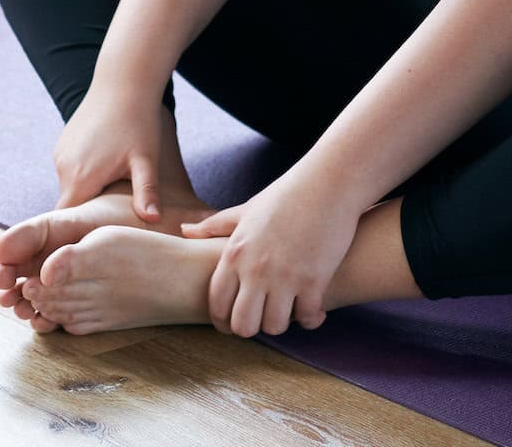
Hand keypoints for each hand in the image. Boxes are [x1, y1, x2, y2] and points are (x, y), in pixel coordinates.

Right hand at [51, 84, 171, 221]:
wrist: (123, 80)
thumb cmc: (138, 121)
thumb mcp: (146, 159)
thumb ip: (146, 192)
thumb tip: (154, 220)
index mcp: (81, 178)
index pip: (69, 221)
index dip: (79, 234)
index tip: (93, 244)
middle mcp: (63, 167)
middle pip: (72, 206)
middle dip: (90, 214)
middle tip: (114, 221)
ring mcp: (61, 154)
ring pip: (72, 187)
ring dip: (89, 192)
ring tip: (115, 191)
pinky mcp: (63, 143)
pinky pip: (71, 170)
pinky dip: (85, 175)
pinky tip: (108, 167)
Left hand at [177, 175, 360, 336]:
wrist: (327, 183)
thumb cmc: (286, 196)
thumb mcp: (245, 210)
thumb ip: (213, 225)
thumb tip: (184, 229)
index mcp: (235, 254)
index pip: (217, 305)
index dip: (223, 322)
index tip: (233, 323)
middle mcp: (256, 269)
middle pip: (243, 326)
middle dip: (252, 328)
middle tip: (263, 319)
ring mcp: (285, 277)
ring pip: (275, 327)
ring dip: (282, 323)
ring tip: (288, 311)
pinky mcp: (314, 280)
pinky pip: (307, 318)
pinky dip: (311, 319)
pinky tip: (313, 309)